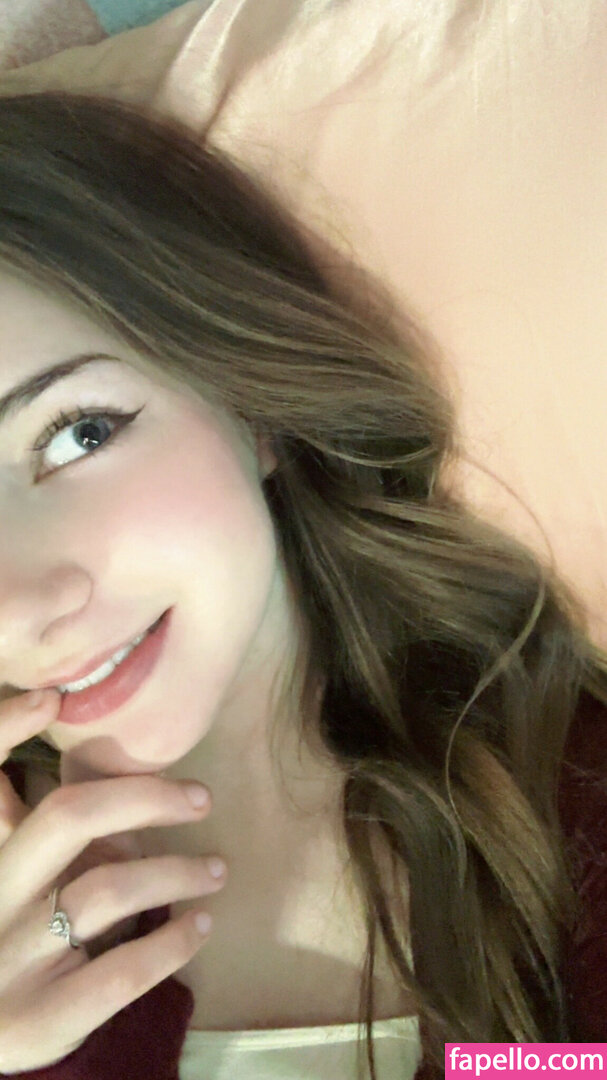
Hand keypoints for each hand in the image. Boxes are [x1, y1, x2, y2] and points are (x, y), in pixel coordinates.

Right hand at [0, 689, 226, 1073]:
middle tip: (202, 797)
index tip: (49, 699)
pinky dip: (170, 943)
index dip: (3, 730)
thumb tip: (64, 761)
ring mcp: (11, 959)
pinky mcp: (40, 1019)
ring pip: (105, 891)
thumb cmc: (4, 938)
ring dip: (175, 871)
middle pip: (68, 818)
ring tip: (217, 870)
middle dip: (144, 796)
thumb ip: (26, 826)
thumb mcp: (10, 875)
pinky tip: (198, 925)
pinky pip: (119, 972)